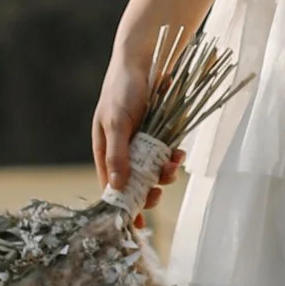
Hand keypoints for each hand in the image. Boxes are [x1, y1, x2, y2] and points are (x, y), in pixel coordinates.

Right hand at [92, 45, 167, 213]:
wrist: (144, 60)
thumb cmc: (121, 89)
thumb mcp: (116, 122)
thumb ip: (117, 154)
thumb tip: (116, 187)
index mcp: (105, 151)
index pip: (111, 187)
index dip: (122, 206)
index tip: (136, 225)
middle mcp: (123, 152)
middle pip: (135, 184)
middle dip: (148, 191)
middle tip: (158, 194)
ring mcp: (142, 145)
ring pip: (155, 171)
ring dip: (165, 174)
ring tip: (173, 165)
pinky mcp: (160, 136)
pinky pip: (168, 155)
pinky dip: (174, 158)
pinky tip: (179, 153)